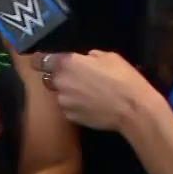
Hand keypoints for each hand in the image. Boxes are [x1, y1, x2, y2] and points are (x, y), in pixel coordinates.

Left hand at [35, 50, 157, 132]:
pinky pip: (68, 108)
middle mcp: (59, 82)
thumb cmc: (123, 78)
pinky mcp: (70, 117)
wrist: (132, 108)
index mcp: (67, 63)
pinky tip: (91, 106)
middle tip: (75, 79)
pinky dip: (75, 106)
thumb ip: (89, 57)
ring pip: (59, 95)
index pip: (40, 60)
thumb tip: (83, 60)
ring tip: (88, 95)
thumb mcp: (108, 57)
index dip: (40, 60)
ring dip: (68, 93)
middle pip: (49, 79)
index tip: (42, 61)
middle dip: (58, 78)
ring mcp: (63, 101)